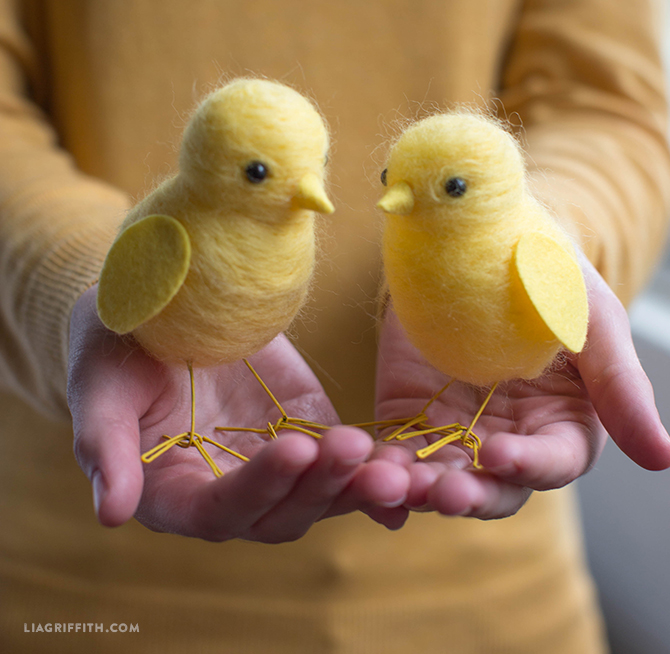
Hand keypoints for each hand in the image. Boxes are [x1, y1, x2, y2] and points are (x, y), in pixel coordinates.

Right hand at [68, 286, 409, 541]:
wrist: (163, 310)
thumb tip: (110, 514)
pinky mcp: (308, 432)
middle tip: (354, 451)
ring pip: (322, 494)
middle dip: (321, 486)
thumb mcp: (101, 384)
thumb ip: (105, 445)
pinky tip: (413, 476)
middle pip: (281, 512)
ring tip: (397, 468)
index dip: (256, 485)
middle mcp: (230, 491)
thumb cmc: (116, 348)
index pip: (217, 509)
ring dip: (359, 485)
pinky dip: (377, 474)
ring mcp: (275, 465)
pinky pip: (346, 464)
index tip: (292, 448)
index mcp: (173, 492)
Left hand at [374, 254, 669, 519]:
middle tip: (442, 490)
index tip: (499, 452)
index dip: (529, 464)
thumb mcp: (592, 319)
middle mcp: (509, 438)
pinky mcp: (407, 413)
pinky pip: (393, 450)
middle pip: (492, 487)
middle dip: (469, 494)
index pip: (552, 462)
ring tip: (394, 484)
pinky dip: (379, 467)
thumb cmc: (551, 274)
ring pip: (437, 476)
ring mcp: (454, 429)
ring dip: (417, 488)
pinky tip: (362, 474)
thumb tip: (664, 459)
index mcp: (562, 424)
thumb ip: (620, 386)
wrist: (479, 237)